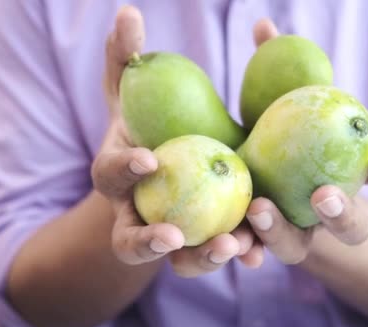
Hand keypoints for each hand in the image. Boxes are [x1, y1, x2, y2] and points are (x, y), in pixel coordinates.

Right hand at [92, 6, 262, 275]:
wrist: (169, 162)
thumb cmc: (148, 121)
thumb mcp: (135, 90)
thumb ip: (127, 58)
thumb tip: (127, 12)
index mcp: (118, 175)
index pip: (109, 176)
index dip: (123, 170)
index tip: (149, 159)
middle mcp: (137, 213)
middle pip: (130, 240)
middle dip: (147, 242)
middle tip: (174, 236)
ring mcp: (170, 234)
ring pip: (177, 260)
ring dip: (202, 258)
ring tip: (232, 246)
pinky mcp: (203, 243)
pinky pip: (215, 255)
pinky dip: (237, 253)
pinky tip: (259, 251)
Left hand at [244, 19, 367, 263]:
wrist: (241, 169)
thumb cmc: (270, 127)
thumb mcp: (274, 99)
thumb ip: (276, 67)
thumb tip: (263, 26)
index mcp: (345, 176)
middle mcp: (325, 212)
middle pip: (349, 226)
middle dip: (343, 214)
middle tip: (324, 195)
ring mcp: (295, 234)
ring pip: (298, 246)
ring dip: (283, 233)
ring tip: (260, 211)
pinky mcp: (259, 245)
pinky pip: (256, 252)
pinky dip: (247, 249)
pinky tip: (233, 244)